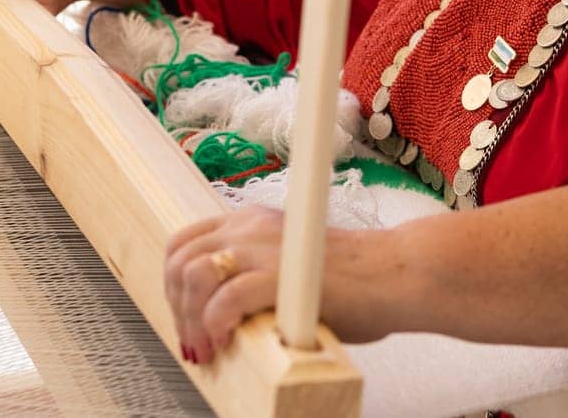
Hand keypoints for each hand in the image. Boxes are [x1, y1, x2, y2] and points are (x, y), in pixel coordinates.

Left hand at [163, 207, 395, 363]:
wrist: (393, 275)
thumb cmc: (353, 280)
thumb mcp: (289, 265)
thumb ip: (255, 274)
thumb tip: (218, 313)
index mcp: (252, 220)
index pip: (185, 242)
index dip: (174, 284)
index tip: (185, 315)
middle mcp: (252, 226)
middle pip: (181, 260)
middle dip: (177, 307)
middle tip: (194, 341)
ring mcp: (265, 248)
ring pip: (195, 275)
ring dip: (192, 318)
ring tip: (208, 347)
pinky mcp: (280, 276)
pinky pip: (226, 298)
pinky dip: (215, 323)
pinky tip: (226, 339)